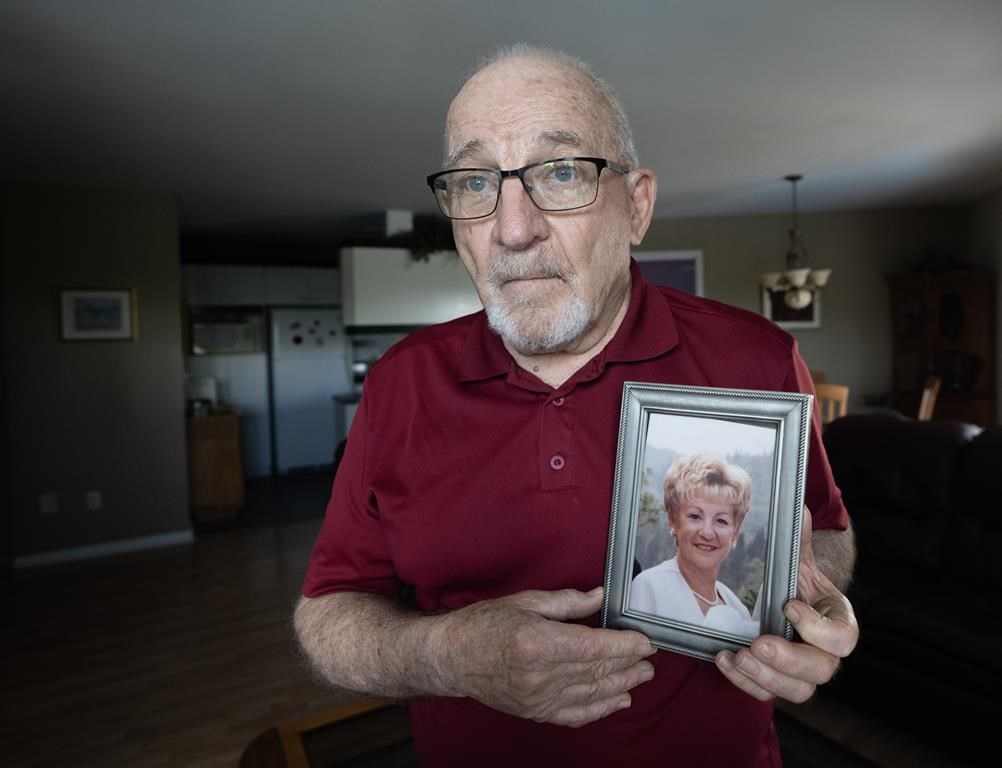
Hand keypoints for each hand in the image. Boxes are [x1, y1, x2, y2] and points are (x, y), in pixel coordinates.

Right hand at [430, 587, 655, 726]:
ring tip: (642, 676)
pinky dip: (600, 709)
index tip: (644, 640)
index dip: (625, 645)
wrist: (450, 658)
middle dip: (629, 664)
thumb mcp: (524, 602)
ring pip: (592, 694)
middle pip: (597, 671)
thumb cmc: (483, 625)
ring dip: (622, 685)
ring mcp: (537, 698)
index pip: (594, 647)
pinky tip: (618, 700)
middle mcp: (540, 675)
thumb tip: (599, 598)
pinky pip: (575, 714)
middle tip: (649, 658)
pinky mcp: (534, 712)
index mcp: (538, 643)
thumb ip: (566, 602)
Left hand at [714, 507, 858, 701]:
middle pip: (821, 670)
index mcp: (839, 622)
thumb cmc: (798, 583)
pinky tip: (724, 660)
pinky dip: (744, 681)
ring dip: (764, 677)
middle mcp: (826, 654)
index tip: (789, 606)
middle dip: (788, 660)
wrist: (789, 602)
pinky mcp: (778, 681)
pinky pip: (766, 692)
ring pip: (796, 691)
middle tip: (759, 644)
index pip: (843, 638)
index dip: (818, 629)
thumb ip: (798, 538)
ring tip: (737, 657)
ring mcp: (803, 672)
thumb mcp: (799, 560)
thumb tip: (798, 508)